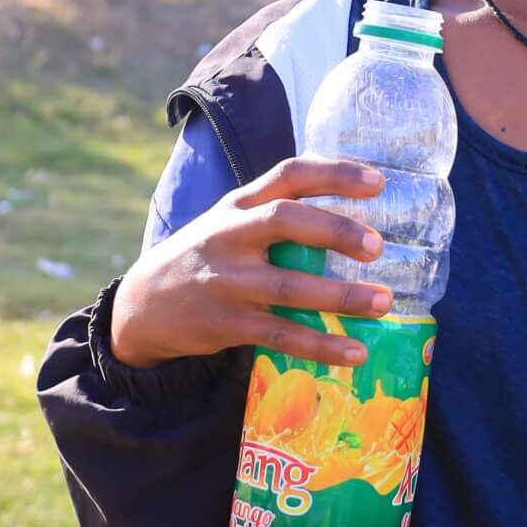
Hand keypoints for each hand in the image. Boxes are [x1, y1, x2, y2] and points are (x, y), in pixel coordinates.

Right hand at [106, 155, 391, 371]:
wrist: (142, 305)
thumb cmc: (206, 257)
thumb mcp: (229, 221)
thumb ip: (275, 211)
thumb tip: (350, 208)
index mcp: (238, 205)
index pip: (289, 174)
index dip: (335, 173)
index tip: (379, 182)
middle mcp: (230, 236)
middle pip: (284, 220)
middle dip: (335, 231)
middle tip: (378, 247)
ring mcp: (227, 281)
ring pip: (289, 286)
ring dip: (341, 297)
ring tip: (384, 302)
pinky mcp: (227, 324)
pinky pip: (281, 336)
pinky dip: (321, 346)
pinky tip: (356, 352)